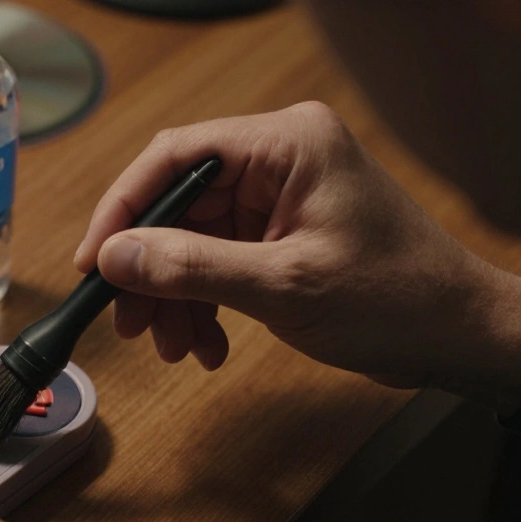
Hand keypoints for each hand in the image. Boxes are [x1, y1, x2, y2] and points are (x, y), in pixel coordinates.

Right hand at [75, 101, 520, 399]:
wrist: (456, 339)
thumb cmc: (397, 300)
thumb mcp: (283, 286)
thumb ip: (192, 268)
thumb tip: (116, 257)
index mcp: (287, 145)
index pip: (175, 158)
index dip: (124, 209)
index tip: (94, 260)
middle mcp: (279, 163)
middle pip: (178, 207)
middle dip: (150, 271)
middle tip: (129, 321)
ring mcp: (279, 200)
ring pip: (191, 243)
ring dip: (175, 299)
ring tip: (174, 346)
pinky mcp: (280, 236)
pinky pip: (216, 264)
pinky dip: (203, 306)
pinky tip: (208, 345)